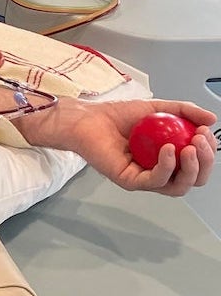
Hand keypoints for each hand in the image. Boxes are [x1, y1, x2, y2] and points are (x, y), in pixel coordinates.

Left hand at [66, 98, 215, 195]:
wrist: (87, 117)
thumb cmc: (116, 115)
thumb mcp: (157, 108)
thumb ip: (185, 111)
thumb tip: (212, 119)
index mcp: (167, 157)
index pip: (197, 164)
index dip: (208, 152)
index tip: (205, 132)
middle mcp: (158, 170)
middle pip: (193, 179)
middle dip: (205, 162)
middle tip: (200, 141)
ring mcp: (144, 178)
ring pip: (178, 186)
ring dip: (190, 169)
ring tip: (189, 147)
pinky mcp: (129, 180)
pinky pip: (154, 181)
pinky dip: (166, 167)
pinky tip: (168, 150)